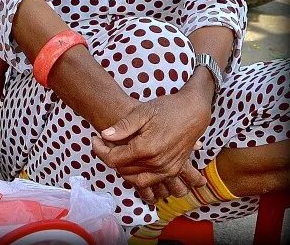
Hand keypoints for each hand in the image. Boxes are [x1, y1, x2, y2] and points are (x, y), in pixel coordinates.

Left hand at [92, 90, 210, 202]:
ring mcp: (167, 169)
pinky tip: (133, 160)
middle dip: (110, 157)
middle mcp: (157, 163)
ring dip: (123, 169)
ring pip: (136, 179)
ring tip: (118, 152)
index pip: (114, 159)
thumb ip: (123, 127)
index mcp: (146, 148)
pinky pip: (151, 180)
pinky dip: (138, 174)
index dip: (100, 150)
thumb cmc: (167, 109)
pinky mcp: (173, 170)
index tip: (95, 138)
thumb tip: (104, 135)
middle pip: (123, 170)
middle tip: (104, 143)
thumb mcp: (142, 112)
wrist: (194, 112)